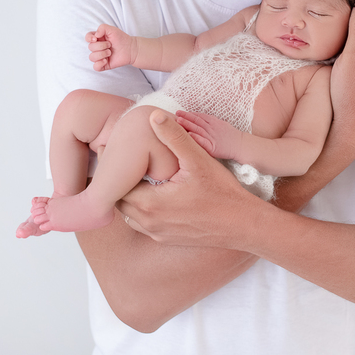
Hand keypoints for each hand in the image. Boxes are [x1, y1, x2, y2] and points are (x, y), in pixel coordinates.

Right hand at [86, 23, 134, 70]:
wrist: (130, 48)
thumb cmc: (121, 39)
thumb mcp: (112, 29)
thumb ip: (102, 28)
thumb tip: (95, 36)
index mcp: (98, 38)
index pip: (87, 38)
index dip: (89, 38)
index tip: (95, 38)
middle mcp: (97, 47)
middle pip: (90, 47)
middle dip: (101, 46)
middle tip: (110, 45)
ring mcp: (100, 57)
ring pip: (92, 57)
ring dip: (101, 54)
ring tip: (110, 52)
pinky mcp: (103, 65)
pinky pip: (95, 67)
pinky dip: (99, 64)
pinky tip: (106, 60)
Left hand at [116, 110, 255, 248]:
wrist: (243, 225)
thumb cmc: (222, 193)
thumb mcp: (197, 160)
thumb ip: (174, 137)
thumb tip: (153, 115)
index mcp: (150, 203)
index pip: (117, 186)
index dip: (113, 170)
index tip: (111, 153)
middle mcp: (149, 222)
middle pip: (120, 201)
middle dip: (120, 183)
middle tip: (121, 163)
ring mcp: (158, 233)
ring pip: (130, 215)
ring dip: (130, 197)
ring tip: (137, 177)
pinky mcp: (167, 239)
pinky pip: (144, 224)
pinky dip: (142, 210)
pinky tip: (154, 194)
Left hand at [175, 110, 243, 160]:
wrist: (242, 145)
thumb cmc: (230, 136)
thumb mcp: (220, 124)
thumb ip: (209, 122)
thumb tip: (196, 118)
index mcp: (213, 122)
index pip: (199, 116)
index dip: (189, 114)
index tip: (179, 112)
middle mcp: (212, 128)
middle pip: (197, 121)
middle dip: (186, 117)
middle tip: (176, 114)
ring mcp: (212, 137)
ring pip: (199, 129)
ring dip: (188, 125)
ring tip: (179, 121)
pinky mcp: (213, 148)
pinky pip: (204, 142)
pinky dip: (197, 138)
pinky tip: (189, 135)